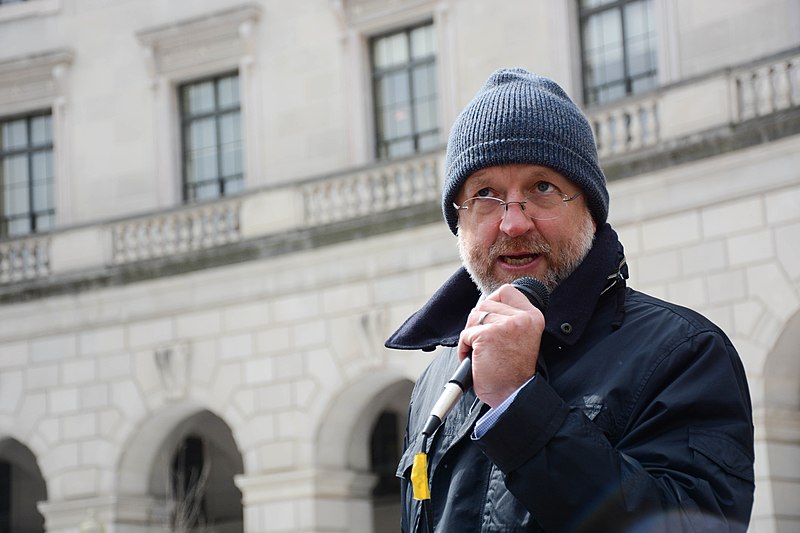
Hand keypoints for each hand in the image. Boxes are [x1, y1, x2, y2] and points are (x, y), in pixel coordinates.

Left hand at [458, 283, 545, 407]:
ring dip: (470, 336)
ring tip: (481, 353)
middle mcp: (522, 318)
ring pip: (474, 317)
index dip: (492, 302)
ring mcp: (505, 325)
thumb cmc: (513, 372)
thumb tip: (483, 306)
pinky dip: (464, 348)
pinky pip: (466, 334)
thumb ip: (508, 319)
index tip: (490, 320)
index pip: (506, 292)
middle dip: (478, 323)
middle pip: (485, 304)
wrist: (513, 396)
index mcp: (532, 317)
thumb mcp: (519, 337)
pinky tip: (475, 360)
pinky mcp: (488, 335)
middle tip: (484, 344)